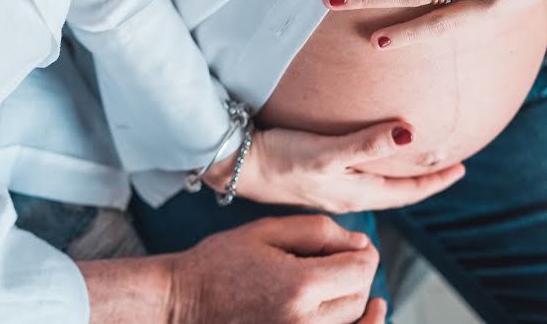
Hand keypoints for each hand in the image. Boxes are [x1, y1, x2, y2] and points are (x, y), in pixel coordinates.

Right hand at [170, 215, 383, 323]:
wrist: (182, 302)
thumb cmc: (218, 262)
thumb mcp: (265, 231)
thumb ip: (317, 231)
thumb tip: (360, 243)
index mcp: (300, 286)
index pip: (360, 270)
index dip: (364, 253)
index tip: (356, 245)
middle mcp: (305, 321)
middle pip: (359, 298)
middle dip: (360, 275)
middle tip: (345, 259)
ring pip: (352, 323)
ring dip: (355, 302)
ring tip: (353, 287)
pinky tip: (355, 315)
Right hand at [205, 121, 464, 212]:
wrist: (239, 165)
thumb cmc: (282, 158)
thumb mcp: (329, 153)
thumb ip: (368, 144)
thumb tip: (411, 132)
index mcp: (357, 193)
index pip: (409, 192)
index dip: (435, 181)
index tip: (461, 169)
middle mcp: (347, 195)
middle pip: (396, 191)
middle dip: (421, 179)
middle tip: (445, 162)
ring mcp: (330, 189)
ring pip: (377, 184)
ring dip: (398, 173)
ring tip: (412, 158)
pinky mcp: (313, 178)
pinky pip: (356, 176)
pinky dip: (374, 166)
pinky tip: (365, 154)